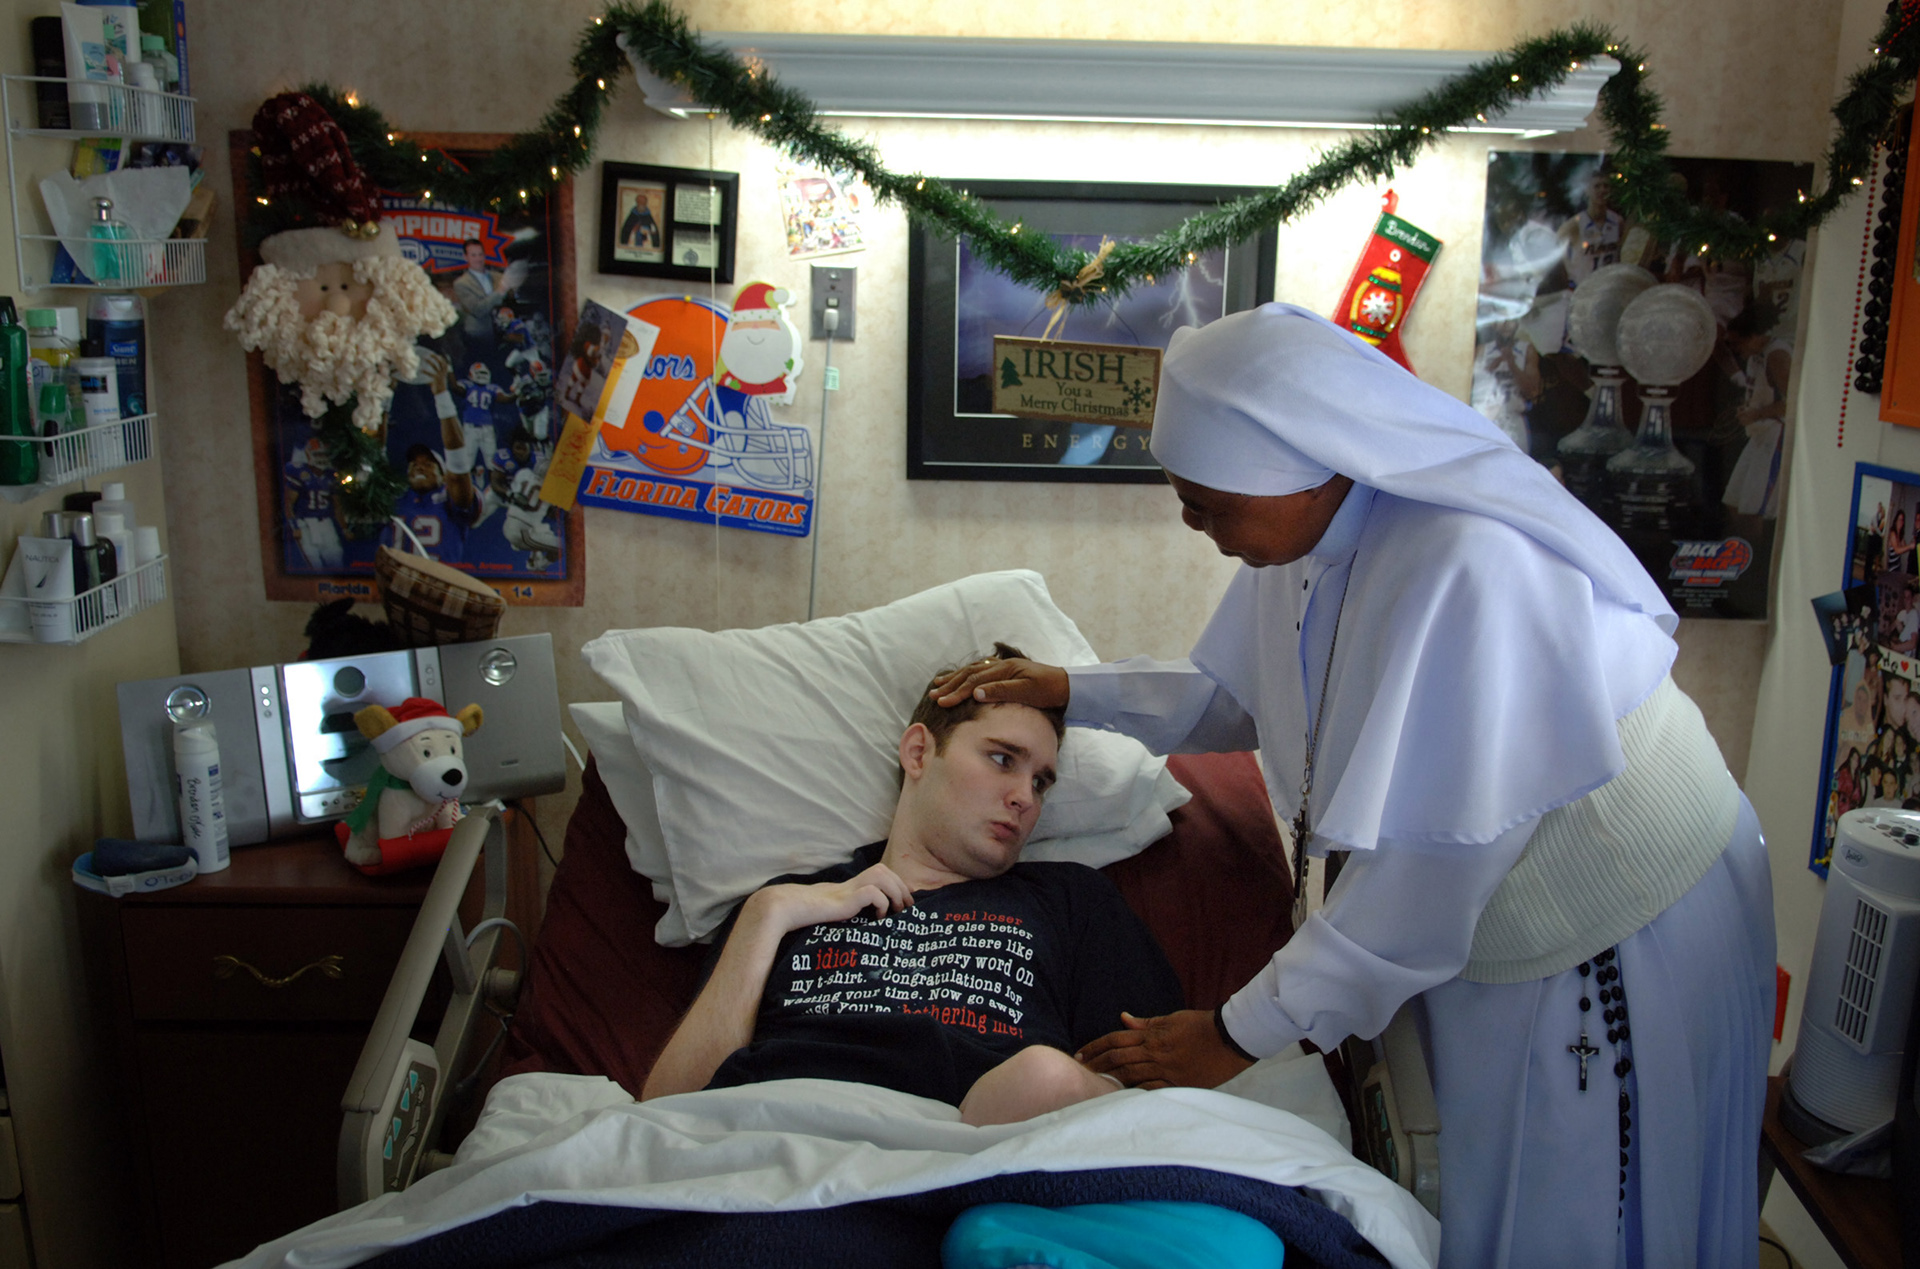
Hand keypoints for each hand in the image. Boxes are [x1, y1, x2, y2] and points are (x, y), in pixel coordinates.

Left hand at [417, 349, 450, 393]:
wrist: (442, 393)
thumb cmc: (440, 387)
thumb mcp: (440, 380)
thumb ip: (436, 377)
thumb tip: (428, 376)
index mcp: (445, 373)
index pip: (445, 363)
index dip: (442, 359)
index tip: (438, 355)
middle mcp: (443, 373)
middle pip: (440, 362)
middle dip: (436, 357)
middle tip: (430, 354)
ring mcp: (439, 375)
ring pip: (435, 366)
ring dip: (430, 361)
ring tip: (425, 358)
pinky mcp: (435, 379)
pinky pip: (430, 373)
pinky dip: (425, 371)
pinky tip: (421, 370)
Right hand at [749, 862, 914, 935]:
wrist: (785, 909)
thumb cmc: (802, 916)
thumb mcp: (827, 916)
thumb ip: (839, 917)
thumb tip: (851, 929)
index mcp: (847, 887)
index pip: (878, 874)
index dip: (894, 884)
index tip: (903, 903)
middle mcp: (849, 884)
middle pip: (883, 870)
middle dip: (900, 885)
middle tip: (907, 906)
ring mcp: (847, 890)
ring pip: (881, 875)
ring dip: (895, 891)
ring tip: (897, 910)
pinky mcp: (845, 899)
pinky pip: (873, 893)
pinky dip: (882, 902)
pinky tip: (879, 916)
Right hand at [928, 657, 1069, 709]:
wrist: (1067, 685)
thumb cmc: (1049, 690)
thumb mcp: (1027, 692)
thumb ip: (1001, 691)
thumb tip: (976, 692)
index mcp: (1004, 670)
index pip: (974, 681)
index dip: (957, 691)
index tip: (942, 702)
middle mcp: (1001, 665)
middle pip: (969, 674)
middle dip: (950, 684)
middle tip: (932, 694)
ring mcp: (1003, 667)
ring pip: (973, 670)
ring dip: (955, 677)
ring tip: (938, 682)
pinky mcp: (1007, 671)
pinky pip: (981, 670)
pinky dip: (967, 674)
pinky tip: (961, 677)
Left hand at [1076, 1010, 1254, 1089]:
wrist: (1230, 1037)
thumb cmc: (1202, 1025)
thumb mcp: (1172, 1018)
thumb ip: (1147, 1023)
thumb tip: (1124, 1018)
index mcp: (1152, 1035)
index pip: (1115, 1039)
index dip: (1095, 1047)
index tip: (1080, 1054)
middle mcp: (1155, 1052)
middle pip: (1118, 1058)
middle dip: (1097, 1064)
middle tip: (1080, 1071)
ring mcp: (1167, 1069)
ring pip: (1132, 1074)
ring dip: (1111, 1079)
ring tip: (1094, 1085)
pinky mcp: (1179, 1083)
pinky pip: (1153, 1089)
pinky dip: (1136, 1092)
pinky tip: (1122, 1097)